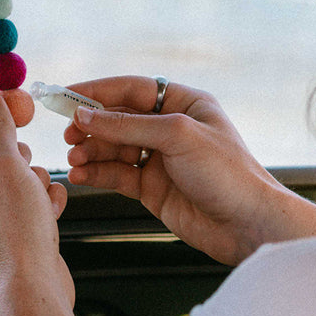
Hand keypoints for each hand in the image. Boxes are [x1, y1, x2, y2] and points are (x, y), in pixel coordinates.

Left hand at [0, 88, 71, 306]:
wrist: (33, 292)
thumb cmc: (16, 233)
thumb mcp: (7, 166)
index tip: (19, 106)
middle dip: (16, 151)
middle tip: (30, 152)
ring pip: (13, 179)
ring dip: (34, 176)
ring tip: (40, 190)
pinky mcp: (10, 235)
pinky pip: (25, 203)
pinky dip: (41, 200)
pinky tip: (50, 209)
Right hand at [64, 76, 315, 263]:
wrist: (249, 225)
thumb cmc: (227, 173)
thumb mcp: (177, 136)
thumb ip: (127, 125)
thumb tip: (84, 115)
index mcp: (183, 104)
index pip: (132, 89)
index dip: (98, 91)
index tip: (67, 95)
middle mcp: (169, 128)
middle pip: (118, 119)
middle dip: (92, 127)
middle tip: (69, 135)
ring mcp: (159, 159)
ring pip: (113, 148)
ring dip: (91, 152)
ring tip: (74, 160)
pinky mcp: (151, 187)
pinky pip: (117, 174)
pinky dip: (97, 174)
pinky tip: (81, 176)